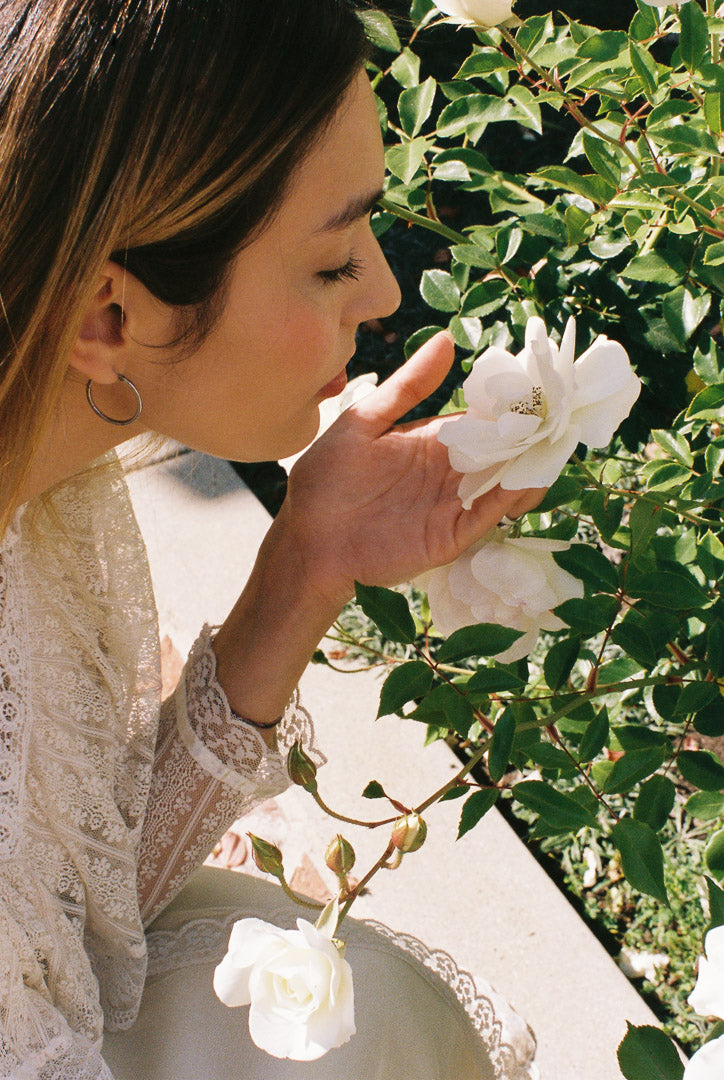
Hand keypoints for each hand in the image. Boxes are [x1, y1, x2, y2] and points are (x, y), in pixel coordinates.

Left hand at [215, 331, 543, 722]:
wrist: (308, 539)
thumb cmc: (326, 480)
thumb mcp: (364, 421)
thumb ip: (408, 386)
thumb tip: (446, 339)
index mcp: (434, 440)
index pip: (486, 418)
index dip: (513, 401)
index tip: (540, 379)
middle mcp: (452, 471)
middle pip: (506, 449)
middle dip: (533, 430)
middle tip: (562, 406)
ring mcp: (455, 503)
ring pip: (508, 481)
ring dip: (531, 463)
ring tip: (552, 438)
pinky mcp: (453, 534)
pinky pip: (491, 514)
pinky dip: (511, 496)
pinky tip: (524, 475)